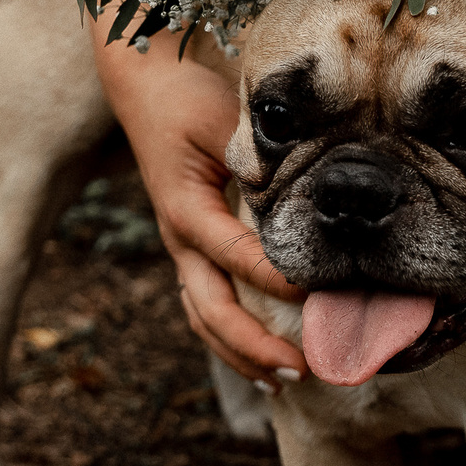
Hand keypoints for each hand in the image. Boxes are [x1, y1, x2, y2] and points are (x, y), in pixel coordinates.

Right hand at [99, 45, 306, 382]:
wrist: (145, 86)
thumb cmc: (191, 100)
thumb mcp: (226, 120)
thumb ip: (264, 155)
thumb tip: (320, 186)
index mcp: (187, 208)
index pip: (234, 255)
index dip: (275, 279)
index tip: (319, 297)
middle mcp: (180, 237)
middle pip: (213, 309)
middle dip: (257, 345)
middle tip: (306, 366)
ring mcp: (181, 249)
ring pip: (204, 318)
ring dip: (243, 354)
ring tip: (286, 379)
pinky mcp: (189, 251)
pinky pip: (205, 306)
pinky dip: (232, 338)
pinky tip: (262, 361)